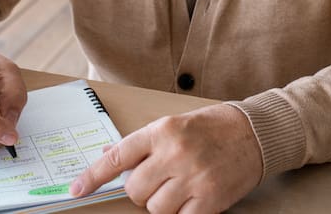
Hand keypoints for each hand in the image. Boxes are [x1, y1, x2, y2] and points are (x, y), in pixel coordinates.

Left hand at [71, 104, 262, 212]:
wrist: (254, 133)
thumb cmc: (211, 127)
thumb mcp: (172, 125)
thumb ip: (142, 144)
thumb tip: (109, 157)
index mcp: (162, 131)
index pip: (117, 157)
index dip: (92, 176)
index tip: (76, 190)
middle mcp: (175, 154)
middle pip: (134, 190)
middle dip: (141, 190)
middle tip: (159, 179)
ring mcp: (193, 178)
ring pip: (155, 208)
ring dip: (162, 203)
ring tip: (180, 187)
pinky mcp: (210, 200)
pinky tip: (191, 199)